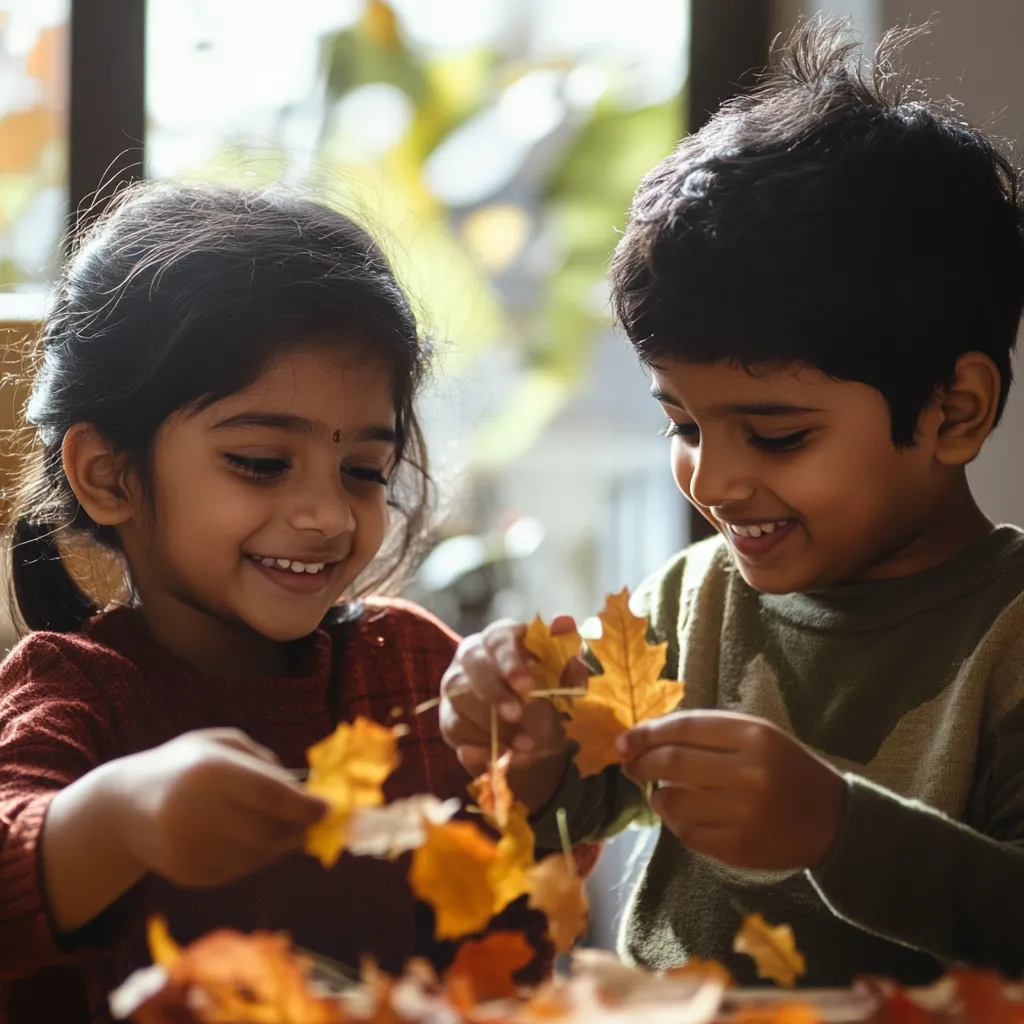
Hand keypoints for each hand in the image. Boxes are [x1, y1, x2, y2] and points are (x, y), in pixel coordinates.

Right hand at [119, 728, 326, 886]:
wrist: (124, 808)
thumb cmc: (186, 766)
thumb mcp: (221, 745)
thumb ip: (264, 764)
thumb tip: (304, 792)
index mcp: (210, 770)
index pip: (270, 795)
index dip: (305, 805)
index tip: (328, 808)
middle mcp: (198, 811)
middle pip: (269, 830)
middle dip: (298, 828)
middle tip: (310, 821)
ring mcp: (191, 848)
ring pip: (259, 855)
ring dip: (280, 844)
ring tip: (278, 826)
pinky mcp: (190, 874)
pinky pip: (240, 870)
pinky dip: (254, 857)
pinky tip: (244, 838)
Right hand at [439, 616, 587, 811]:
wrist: (534, 730)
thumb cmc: (547, 693)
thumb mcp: (565, 679)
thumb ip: (568, 656)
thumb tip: (565, 622)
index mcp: (502, 638)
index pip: (499, 639)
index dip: (510, 661)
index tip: (526, 685)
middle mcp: (472, 657)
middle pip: (471, 665)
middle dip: (494, 692)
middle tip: (516, 715)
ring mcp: (456, 688)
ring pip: (460, 701)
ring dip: (492, 726)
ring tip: (525, 745)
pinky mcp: (449, 718)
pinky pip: (456, 731)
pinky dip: (480, 747)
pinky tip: (505, 757)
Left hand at [620, 711, 846, 869]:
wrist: (834, 820)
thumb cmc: (786, 768)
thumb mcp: (756, 736)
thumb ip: (705, 732)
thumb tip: (642, 737)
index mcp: (754, 737)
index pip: (683, 728)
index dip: (646, 733)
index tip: (624, 740)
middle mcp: (749, 773)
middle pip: (672, 763)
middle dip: (642, 763)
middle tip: (631, 765)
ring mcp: (743, 815)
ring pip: (672, 801)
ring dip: (657, 796)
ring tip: (663, 792)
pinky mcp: (739, 849)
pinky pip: (686, 834)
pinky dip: (676, 823)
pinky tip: (685, 816)